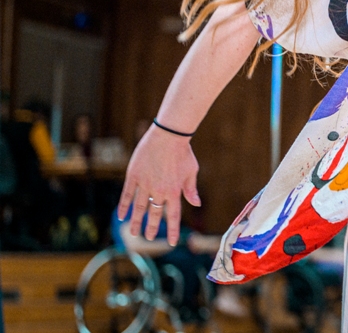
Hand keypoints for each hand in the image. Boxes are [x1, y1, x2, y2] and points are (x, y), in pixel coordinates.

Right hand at [117, 126, 200, 246]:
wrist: (169, 135)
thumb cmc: (183, 153)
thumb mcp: (191, 171)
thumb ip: (191, 189)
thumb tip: (196, 204)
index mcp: (174, 191)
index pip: (174, 216)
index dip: (173, 230)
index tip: (172, 242)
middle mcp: (159, 191)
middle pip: (155, 214)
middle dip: (152, 228)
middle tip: (149, 238)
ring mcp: (145, 184)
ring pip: (139, 208)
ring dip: (136, 222)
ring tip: (133, 233)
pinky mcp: (134, 176)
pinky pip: (127, 195)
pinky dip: (124, 206)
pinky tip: (121, 216)